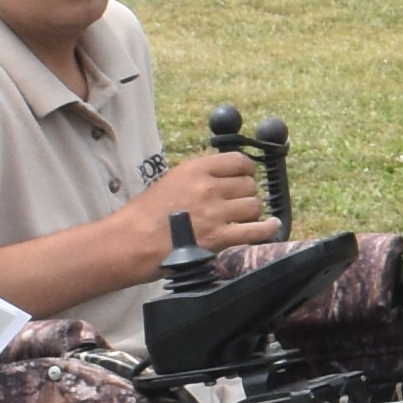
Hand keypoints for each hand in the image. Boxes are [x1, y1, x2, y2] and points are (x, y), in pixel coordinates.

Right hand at [133, 146, 277, 254]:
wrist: (131, 242)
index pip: (238, 161)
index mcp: (195, 169)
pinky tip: (272, 226)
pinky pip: (257, 230)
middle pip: (249, 185)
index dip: (246, 171)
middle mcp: (209, 188)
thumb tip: (224, 179)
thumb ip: (198, 178)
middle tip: (236, 205)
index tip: (244, 178)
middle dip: (245, 195)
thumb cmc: (144, 215)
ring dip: (251, 213)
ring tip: (240, 219)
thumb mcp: (170, 182)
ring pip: (255, 206)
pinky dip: (268, 229)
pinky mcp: (220, 238)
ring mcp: (216, 213)